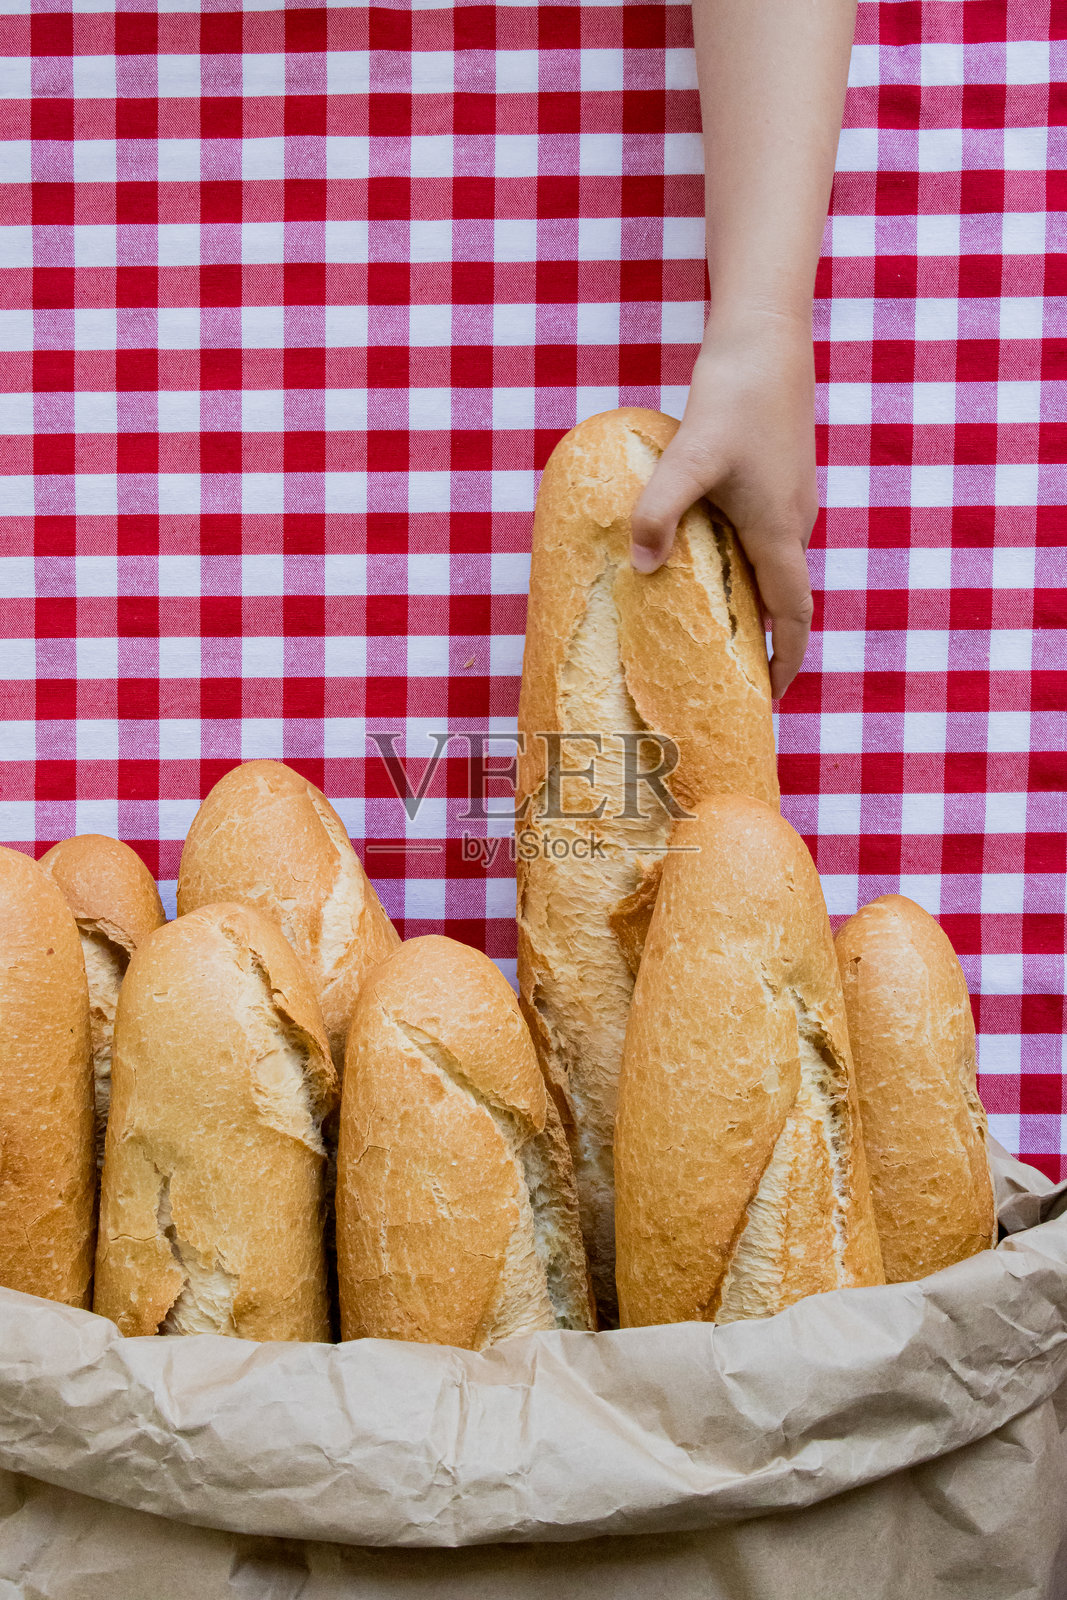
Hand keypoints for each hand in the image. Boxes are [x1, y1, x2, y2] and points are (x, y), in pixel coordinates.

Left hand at [630, 310, 817, 700]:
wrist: (767, 337)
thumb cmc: (734, 396)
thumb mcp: (688, 458)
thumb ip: (659, 511)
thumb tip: (639, 566)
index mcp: (778, 530)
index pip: (792, 615)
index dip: (786, 659)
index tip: (770, 694)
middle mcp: (794, 520)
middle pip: (785, 596)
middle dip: (766, 640)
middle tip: (734, 672)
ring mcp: (791, 497)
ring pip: (775, 565)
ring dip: (755, 600)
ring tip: (718, 625)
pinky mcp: (779, 476)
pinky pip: (767, 537)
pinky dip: (747, 563)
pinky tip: (709, 555)